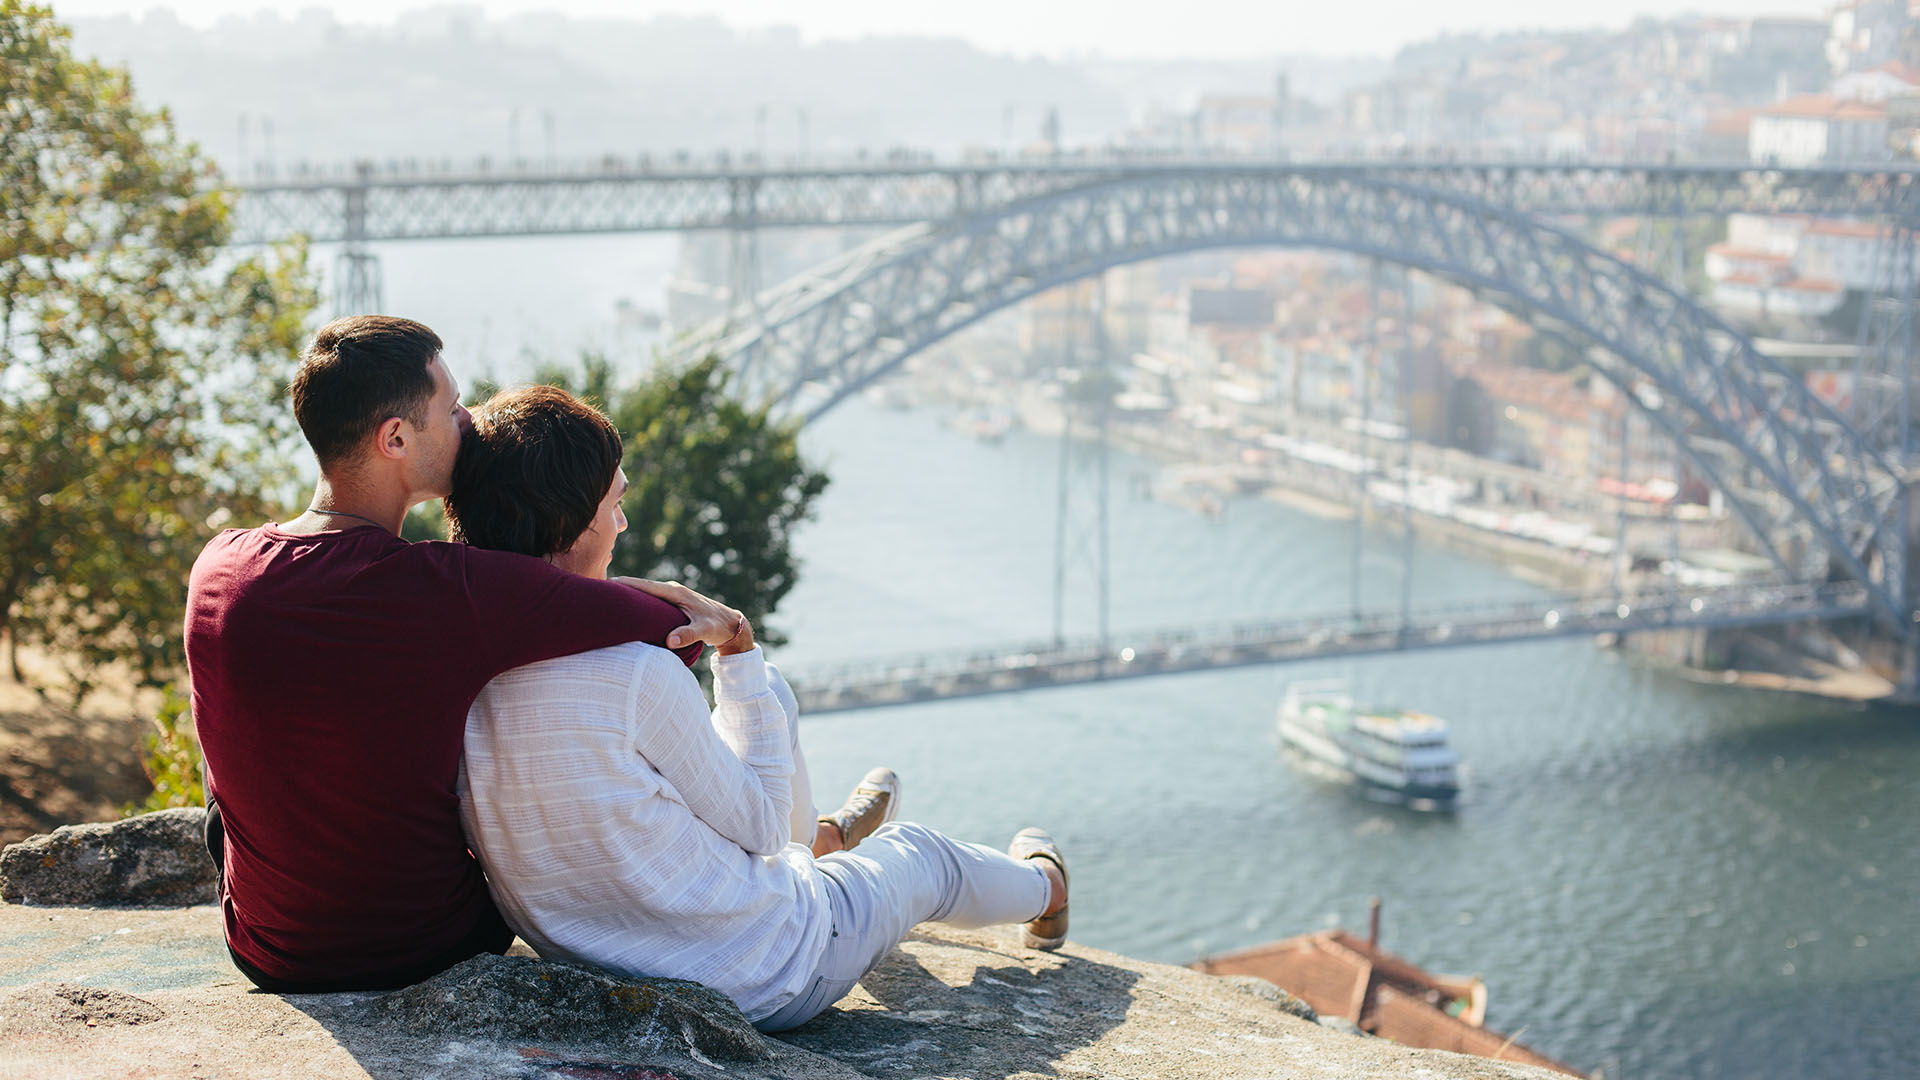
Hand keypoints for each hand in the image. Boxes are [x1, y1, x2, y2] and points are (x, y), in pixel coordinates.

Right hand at [616, 578, 753, 653]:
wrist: (729, 623)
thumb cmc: (716, 626)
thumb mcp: (704, 630)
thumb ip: (688, 635)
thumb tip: (671, 641)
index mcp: (675, 592)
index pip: (645, 586)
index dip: (624, 584)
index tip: (604, 586)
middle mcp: (671, 590)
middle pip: (640, 586)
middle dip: (620, 589)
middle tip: (595, 593)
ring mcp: (671, 595)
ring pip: (644, 593)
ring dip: (627, 595)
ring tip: (604, 600)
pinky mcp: (671, 601)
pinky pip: (649, 599)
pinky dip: (637, 601)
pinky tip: (624, 608)